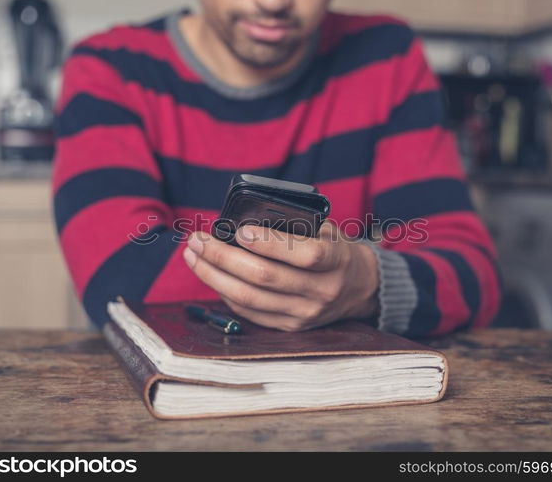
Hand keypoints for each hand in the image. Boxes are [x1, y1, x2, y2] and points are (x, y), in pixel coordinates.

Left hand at [182, 221, 379, 330]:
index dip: (269, 243)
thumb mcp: (326, 231)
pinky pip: (249, 312)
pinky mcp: (290, 327)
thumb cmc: (334, 250)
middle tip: (197, 240)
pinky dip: (225, 293)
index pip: (304, 255)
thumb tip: (243, 223)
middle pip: (265, 277)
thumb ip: (295, 227)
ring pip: (249, 298)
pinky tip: (212, 276)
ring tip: (194, 256)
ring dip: (214, 276)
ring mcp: (304, 314)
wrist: (357, 288)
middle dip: (223, 257)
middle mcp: (321, 291)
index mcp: (335, 261)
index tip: (239, 230)